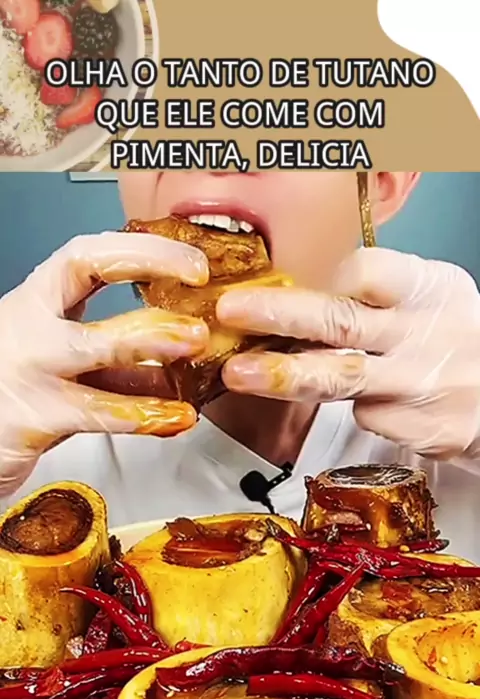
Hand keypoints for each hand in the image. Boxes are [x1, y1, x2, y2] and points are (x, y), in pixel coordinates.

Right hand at [0, 231, 208, 496]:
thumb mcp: (64, 370)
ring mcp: (30, 367)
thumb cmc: (13, 399)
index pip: (87, 255)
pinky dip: (145, 415)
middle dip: (149, 261)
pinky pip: (100, 412)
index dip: (142, 249)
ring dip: (153, 338)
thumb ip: (117, 364)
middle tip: (200, 276)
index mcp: (37, 305)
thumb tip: (182, 360)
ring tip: (197, 342)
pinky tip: (178, 416)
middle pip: (85, 268)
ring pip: (97, 344)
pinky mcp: (36, 415)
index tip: (190, 260)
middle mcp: (29, 324)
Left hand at [217, 247, 479, 461]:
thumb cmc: (453, 337)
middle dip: (279, 315)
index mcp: (425, 289)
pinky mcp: (422, 428)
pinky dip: (345, 411)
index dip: (316, 276)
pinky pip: (366, 417)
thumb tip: (295, 291)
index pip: (364, 271)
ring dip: (284, 375)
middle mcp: (421, 334)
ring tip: (238, 373)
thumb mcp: (430, 297)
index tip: (273, 278)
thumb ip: (375, 294)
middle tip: (230, 312)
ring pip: (341, 378)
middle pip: (341, 321)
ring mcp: (420, 384)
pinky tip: (342, 406)